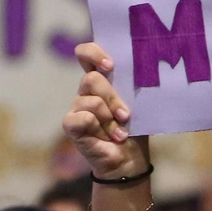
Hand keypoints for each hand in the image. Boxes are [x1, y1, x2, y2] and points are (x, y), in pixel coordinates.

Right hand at [65, 44, 151, 179]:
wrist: (129, 157)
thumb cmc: (135, 126)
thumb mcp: (137, 101)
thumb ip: (132, 83)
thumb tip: (140, 67)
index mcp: (103, 78)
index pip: (87, 54)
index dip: (93, 53)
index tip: (110, 65)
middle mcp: (87, 89)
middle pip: (92, 79)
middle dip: (112, 98)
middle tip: (125, 115)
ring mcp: (77, 106)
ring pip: (92, 101)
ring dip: (110, 119)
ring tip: (120, 131)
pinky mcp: (71, 123)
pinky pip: (83, 117)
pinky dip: (99, 128)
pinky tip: (107, 137)